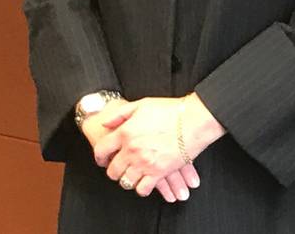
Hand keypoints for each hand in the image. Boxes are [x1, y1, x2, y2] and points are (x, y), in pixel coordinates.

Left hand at [81, 99, 201, 202]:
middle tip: (118, 168)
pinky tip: (144, 182)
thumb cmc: (171, 110)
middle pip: (112, 170)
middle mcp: (131, 151)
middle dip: (113, 170)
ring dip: (127, 179)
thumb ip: (119, 115)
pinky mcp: (159, 173)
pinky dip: (141, 188)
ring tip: (132, 175)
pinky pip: (142, 189)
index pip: (101, 150)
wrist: (194, 120)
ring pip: (125, 182)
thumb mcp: (142, 105)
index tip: (103, 159)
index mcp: (125, 133)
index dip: (100, 156)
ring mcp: (144, 163)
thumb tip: (105, 125)